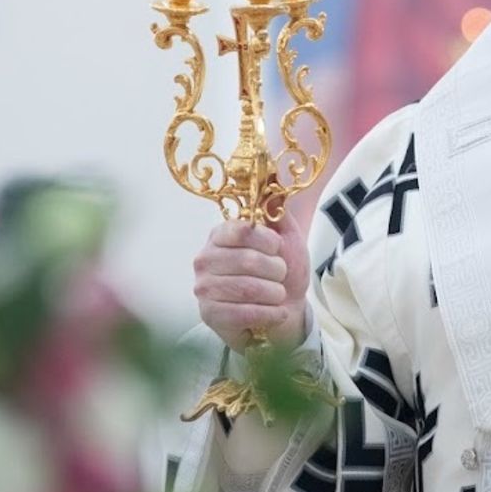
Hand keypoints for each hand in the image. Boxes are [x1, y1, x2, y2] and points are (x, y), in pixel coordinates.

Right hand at [193, 213, 309, 351]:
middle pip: (247, 260)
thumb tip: (273, 175)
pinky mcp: (209, 315)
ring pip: (248, 289)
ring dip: (275, 294)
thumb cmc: (282, 273)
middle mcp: (205, 259)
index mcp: (220, 235)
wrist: (284, 311)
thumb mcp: (286, 238)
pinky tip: (277, 312)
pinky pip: (245, 313)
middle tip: (282, 275)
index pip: (241, 230)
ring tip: (279, 294)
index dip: (266, 240)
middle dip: (276, 270)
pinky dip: (270, 314)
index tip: (279, 248)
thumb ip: (277, 211)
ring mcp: (204, 288)